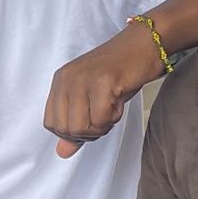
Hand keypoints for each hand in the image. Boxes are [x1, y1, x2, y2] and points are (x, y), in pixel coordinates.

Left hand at [44, 23, 158, 157]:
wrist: (145, 45)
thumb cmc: (121, 72)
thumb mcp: (92, 99)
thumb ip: (76, 125)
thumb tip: (62, 153)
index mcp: (60, 81)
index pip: (51, 123)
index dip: (72, 132)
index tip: (91, 120)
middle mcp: (67, 79)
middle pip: (66, 129)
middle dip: (89, 132)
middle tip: (106, 113)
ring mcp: (83, 79)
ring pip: (82, 127)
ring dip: (102, 125)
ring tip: (112, 106)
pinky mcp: (103, 81)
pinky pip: (102, 118)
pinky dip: (114, 117)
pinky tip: (119, 100)